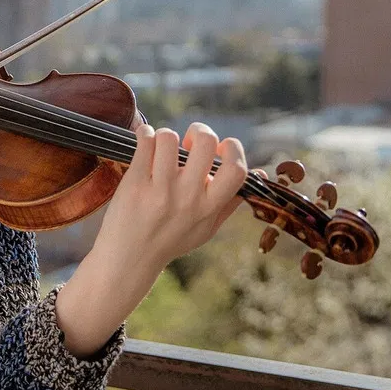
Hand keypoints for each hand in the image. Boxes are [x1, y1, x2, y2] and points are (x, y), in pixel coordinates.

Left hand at [54, 122, 247, 357]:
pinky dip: (145, 133)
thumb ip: (231, 201)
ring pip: (170, 137)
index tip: (219, 149)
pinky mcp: (135, 183)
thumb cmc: (171, 239)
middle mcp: (188, 198)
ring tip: (162, 148)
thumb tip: (260, 173)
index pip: (236, 169)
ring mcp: (160, 190)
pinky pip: (145, 142)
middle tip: (188, 143)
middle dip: (199, 131)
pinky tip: (145, 141)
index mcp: (209, 207)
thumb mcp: (207, 227)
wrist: (129, 258)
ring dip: (166, 136)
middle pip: (206, 142)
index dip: (232, 148)